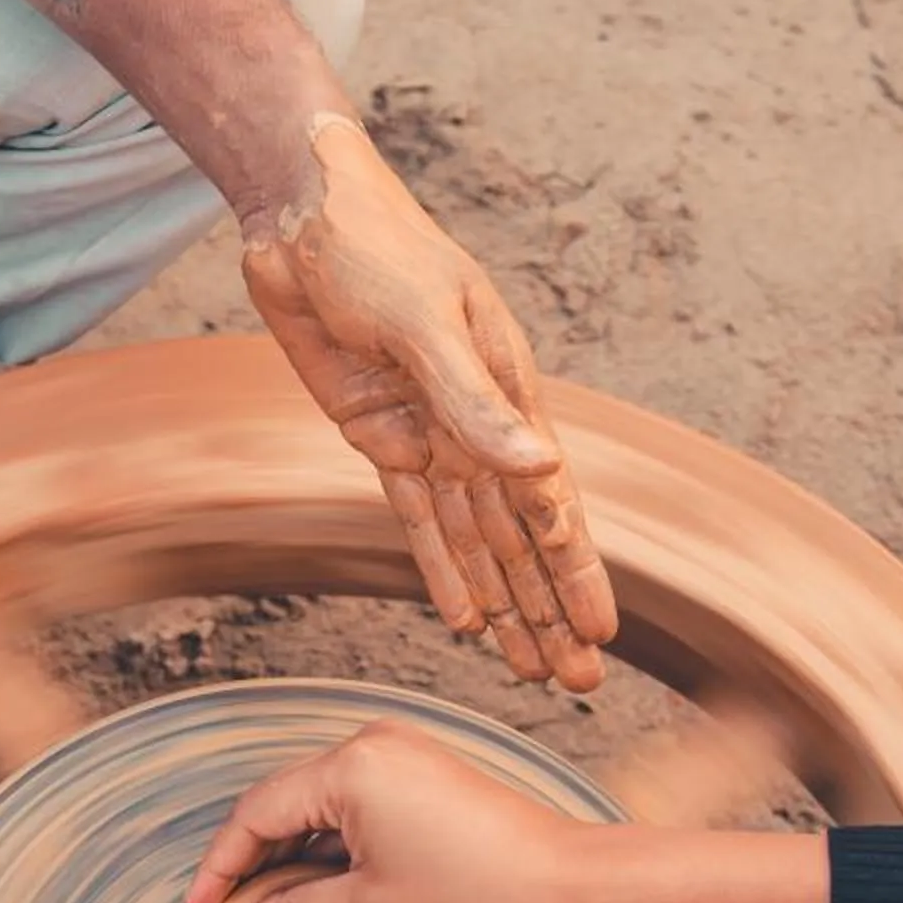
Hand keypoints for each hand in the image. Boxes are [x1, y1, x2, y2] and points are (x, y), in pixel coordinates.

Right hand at [186, 720, 592, 902]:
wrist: (566, 885)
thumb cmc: (479, 894)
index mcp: (350, 767)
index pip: (254, 814)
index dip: (220, 868)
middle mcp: (369, 742)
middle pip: (280, 800)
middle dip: (250, 861)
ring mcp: (398, 751)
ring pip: (315, 801)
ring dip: (288, 852)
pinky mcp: (420, 769)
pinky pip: (351, 800)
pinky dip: (327, 841)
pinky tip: (314, 886)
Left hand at [242, 119, 617, 691]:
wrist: (302, 217)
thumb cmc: (375, 247)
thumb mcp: (424, 321)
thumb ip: (476, 401)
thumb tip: (540, 472)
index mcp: (509, 391)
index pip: (551, 502)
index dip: (575, 572)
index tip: (600, 633)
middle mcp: (480, 424)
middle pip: (522, 539)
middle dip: (550, 611)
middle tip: (580, 685)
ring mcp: (433, 436)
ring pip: (477, 542)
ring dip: (505, 605)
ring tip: (530, 671)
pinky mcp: (383, 439)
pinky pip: (418, 521)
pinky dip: (443, 570)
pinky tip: (465, 620)